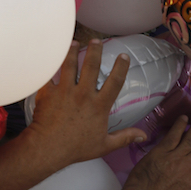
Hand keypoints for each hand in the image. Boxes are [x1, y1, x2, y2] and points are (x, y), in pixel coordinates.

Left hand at [25, 39, 147, 170]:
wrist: (47, 149)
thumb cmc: (76, 148)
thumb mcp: (105, 145)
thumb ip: (125, 137)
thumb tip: (143, 136)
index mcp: (99, 105)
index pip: (115, 81)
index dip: (121, 66)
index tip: (123, 56)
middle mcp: (84, 94)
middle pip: (91, 66)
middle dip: (95, 50)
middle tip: (96, 40)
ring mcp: (65, 91)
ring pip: (69, 65)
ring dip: (72, 52)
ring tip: (74, 43)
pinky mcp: (49, 93)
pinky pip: (49, 75)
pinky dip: (50, 65)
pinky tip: (51, 58)